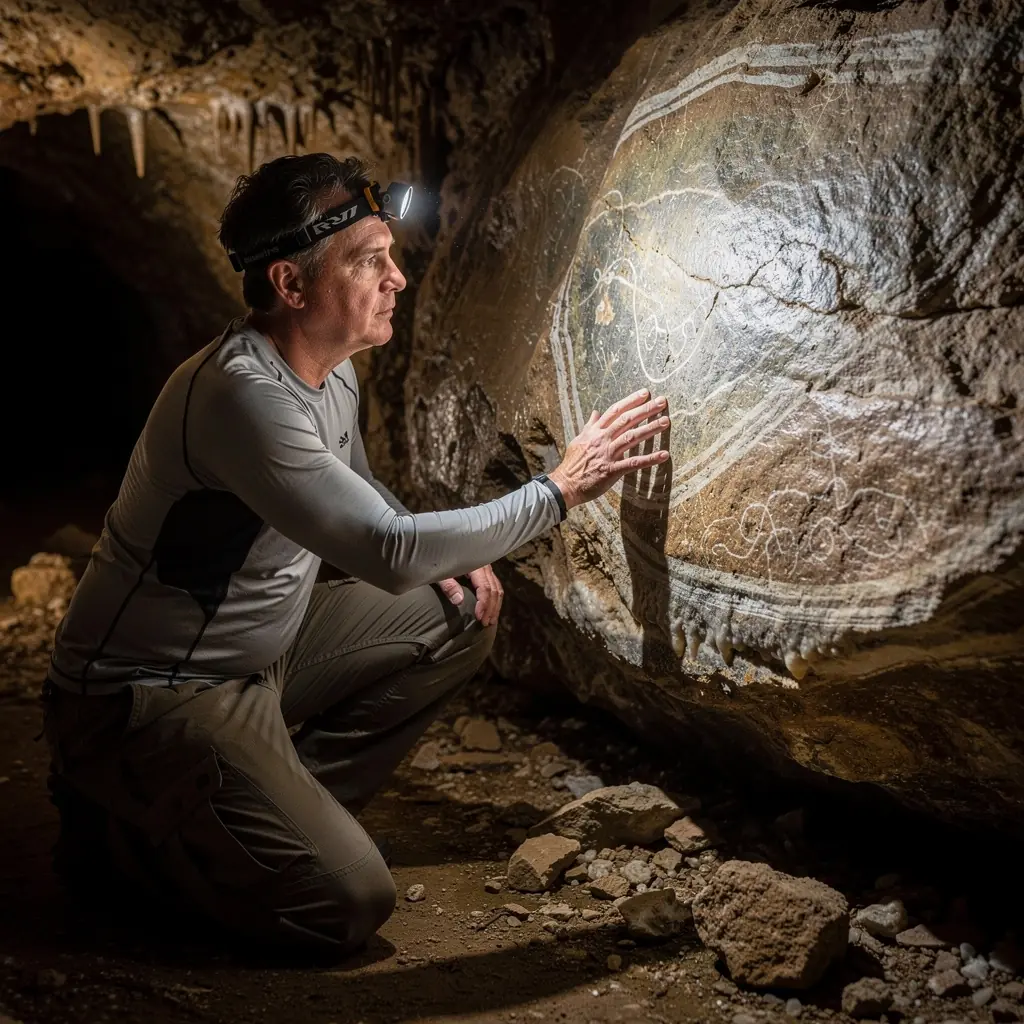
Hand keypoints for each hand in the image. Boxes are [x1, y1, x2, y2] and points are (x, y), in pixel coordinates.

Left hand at [438, 564, 503, 626]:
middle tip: (485, 623)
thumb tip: (459, 601)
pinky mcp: (485, 572)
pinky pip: (495, 586)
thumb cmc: (438, 560)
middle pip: (494, 589)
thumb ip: (448, 585)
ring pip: (497, 588)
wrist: (440, 549)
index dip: (483, 603)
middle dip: (491, 608)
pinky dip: (495, 600)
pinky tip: (491, 610)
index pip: (485, 587)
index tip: (479, 617)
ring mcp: (486, 568)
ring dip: (495, 606)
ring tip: (490, 621)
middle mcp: (484, 566)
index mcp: (475, 565)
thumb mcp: (439, 573)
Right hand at [548, 389, 669, 508]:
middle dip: (645, 409)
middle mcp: (602, 439)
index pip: (615, 411)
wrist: (565, 484)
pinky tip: (664, 455)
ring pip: (632, 437)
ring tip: (666, 421)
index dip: (631, 401)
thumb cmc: (573, 463)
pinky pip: (634, 463)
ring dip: (650, 428)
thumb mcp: (579, 440)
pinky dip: (650, 459)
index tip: (645, 393)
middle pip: (626, 420)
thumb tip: (596, 412)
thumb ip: (590, 426)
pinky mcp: (612, 470)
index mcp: (595, 431)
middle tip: (662, 401)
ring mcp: (607, 454)